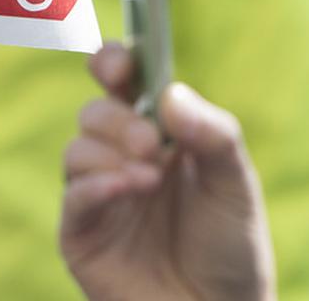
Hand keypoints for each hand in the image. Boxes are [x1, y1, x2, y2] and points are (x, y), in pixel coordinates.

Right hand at [60, 43, 275, 300]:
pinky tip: (131, 189)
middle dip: (120, 120)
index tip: (121, 61)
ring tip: (150, 177)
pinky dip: (97, 186)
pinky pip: (72, 197)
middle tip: (154, 144)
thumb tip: (171, 93)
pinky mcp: (83, 236)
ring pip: (76, 149)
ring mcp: (101, 197)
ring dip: (111, 153)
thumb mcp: (236, 183)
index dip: (114, 62)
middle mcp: (123, 158)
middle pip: (96, 112)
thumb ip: (212, 134)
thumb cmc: (230, 247)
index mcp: (160, 134)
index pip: (124, 83)